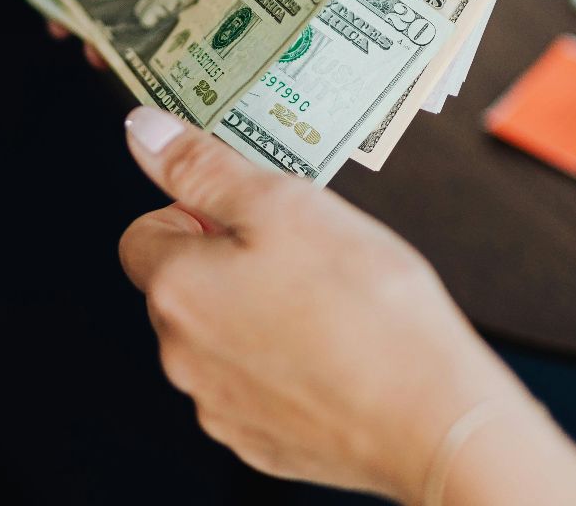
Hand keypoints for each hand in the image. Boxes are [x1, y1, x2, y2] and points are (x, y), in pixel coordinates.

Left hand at [115, 107, 536, 498]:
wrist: (432, 419)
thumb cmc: (367, 308)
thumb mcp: (284, 204)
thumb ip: (203, 167)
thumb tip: (144, 131)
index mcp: (177, 290)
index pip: (142, 236)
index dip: (192, 215)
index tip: (245, 216)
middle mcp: (181, 356)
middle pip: (180, 290)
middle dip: (226, 266)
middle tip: (299, 256)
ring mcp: (218, 407)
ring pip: (217, 342)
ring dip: (253, 318)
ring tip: (326, 307)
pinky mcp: (258, 444)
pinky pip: (253, 391)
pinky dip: (281, 370)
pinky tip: (332, 355)